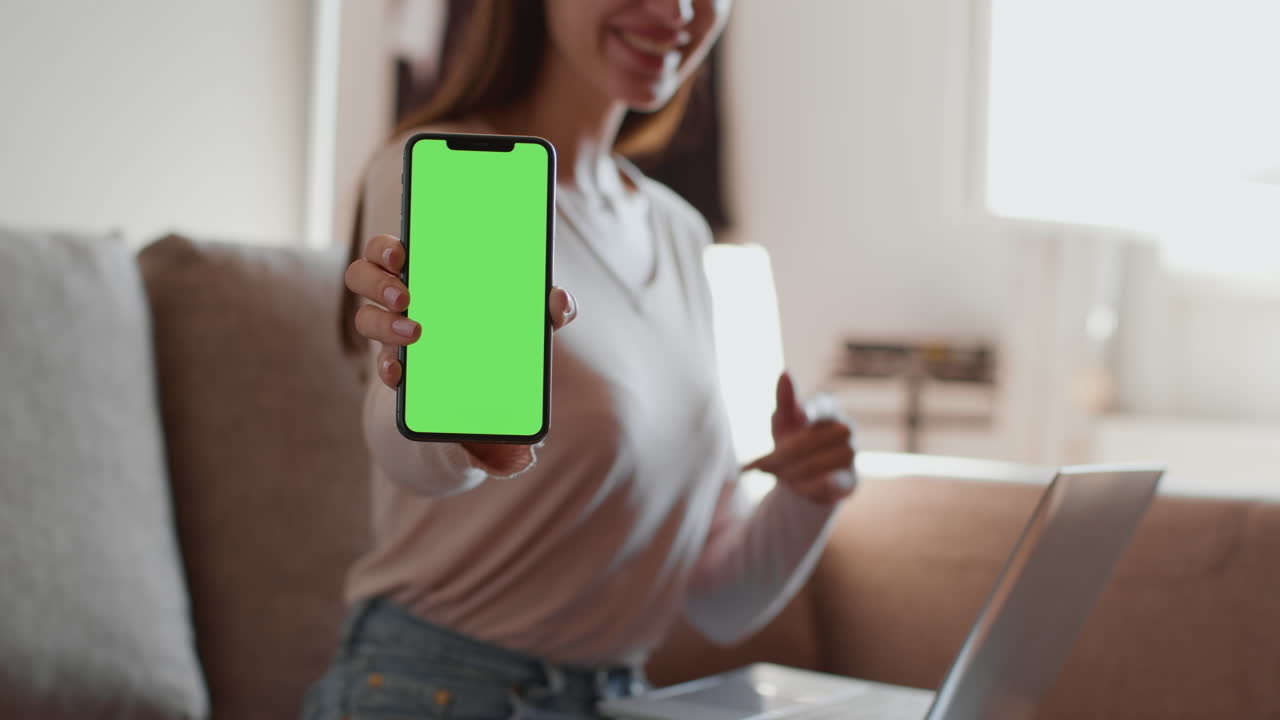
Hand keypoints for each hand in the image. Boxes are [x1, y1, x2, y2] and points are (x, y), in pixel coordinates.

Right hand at [344, 233, 576, 472]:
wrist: (494, 376)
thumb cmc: (503, 323)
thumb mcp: (527, 313)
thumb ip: (547, 305)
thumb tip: (559, 300)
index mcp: (424, 268)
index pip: (387, 248)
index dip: (384, 248)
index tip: (401, 255)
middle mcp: (399, 293)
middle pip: (362, 276)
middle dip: (378, 283)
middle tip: (407, 295)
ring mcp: (394, 329)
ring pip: (365, 318)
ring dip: (383, 324)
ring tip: (414, 332)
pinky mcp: (399, 363)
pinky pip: (381, 364)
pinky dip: (388, 368)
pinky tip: (401, 374)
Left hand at [743, 372, 854, 505]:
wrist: (801, 479)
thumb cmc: (792, 441)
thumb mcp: (782, 422)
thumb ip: (785, 400)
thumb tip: (785, 373)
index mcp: (828, 409)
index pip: (823, 405)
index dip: (810, 412)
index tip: (799, 417)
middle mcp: (845, 429)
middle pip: (811, 440)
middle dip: (783, 455)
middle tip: (760, 466)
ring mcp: (851, 454)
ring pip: (819, 464)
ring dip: (792, 473)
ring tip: (780, 477)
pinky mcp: (851, 480)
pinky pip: (831, 484)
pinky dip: (809, 488)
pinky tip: (797, 488)